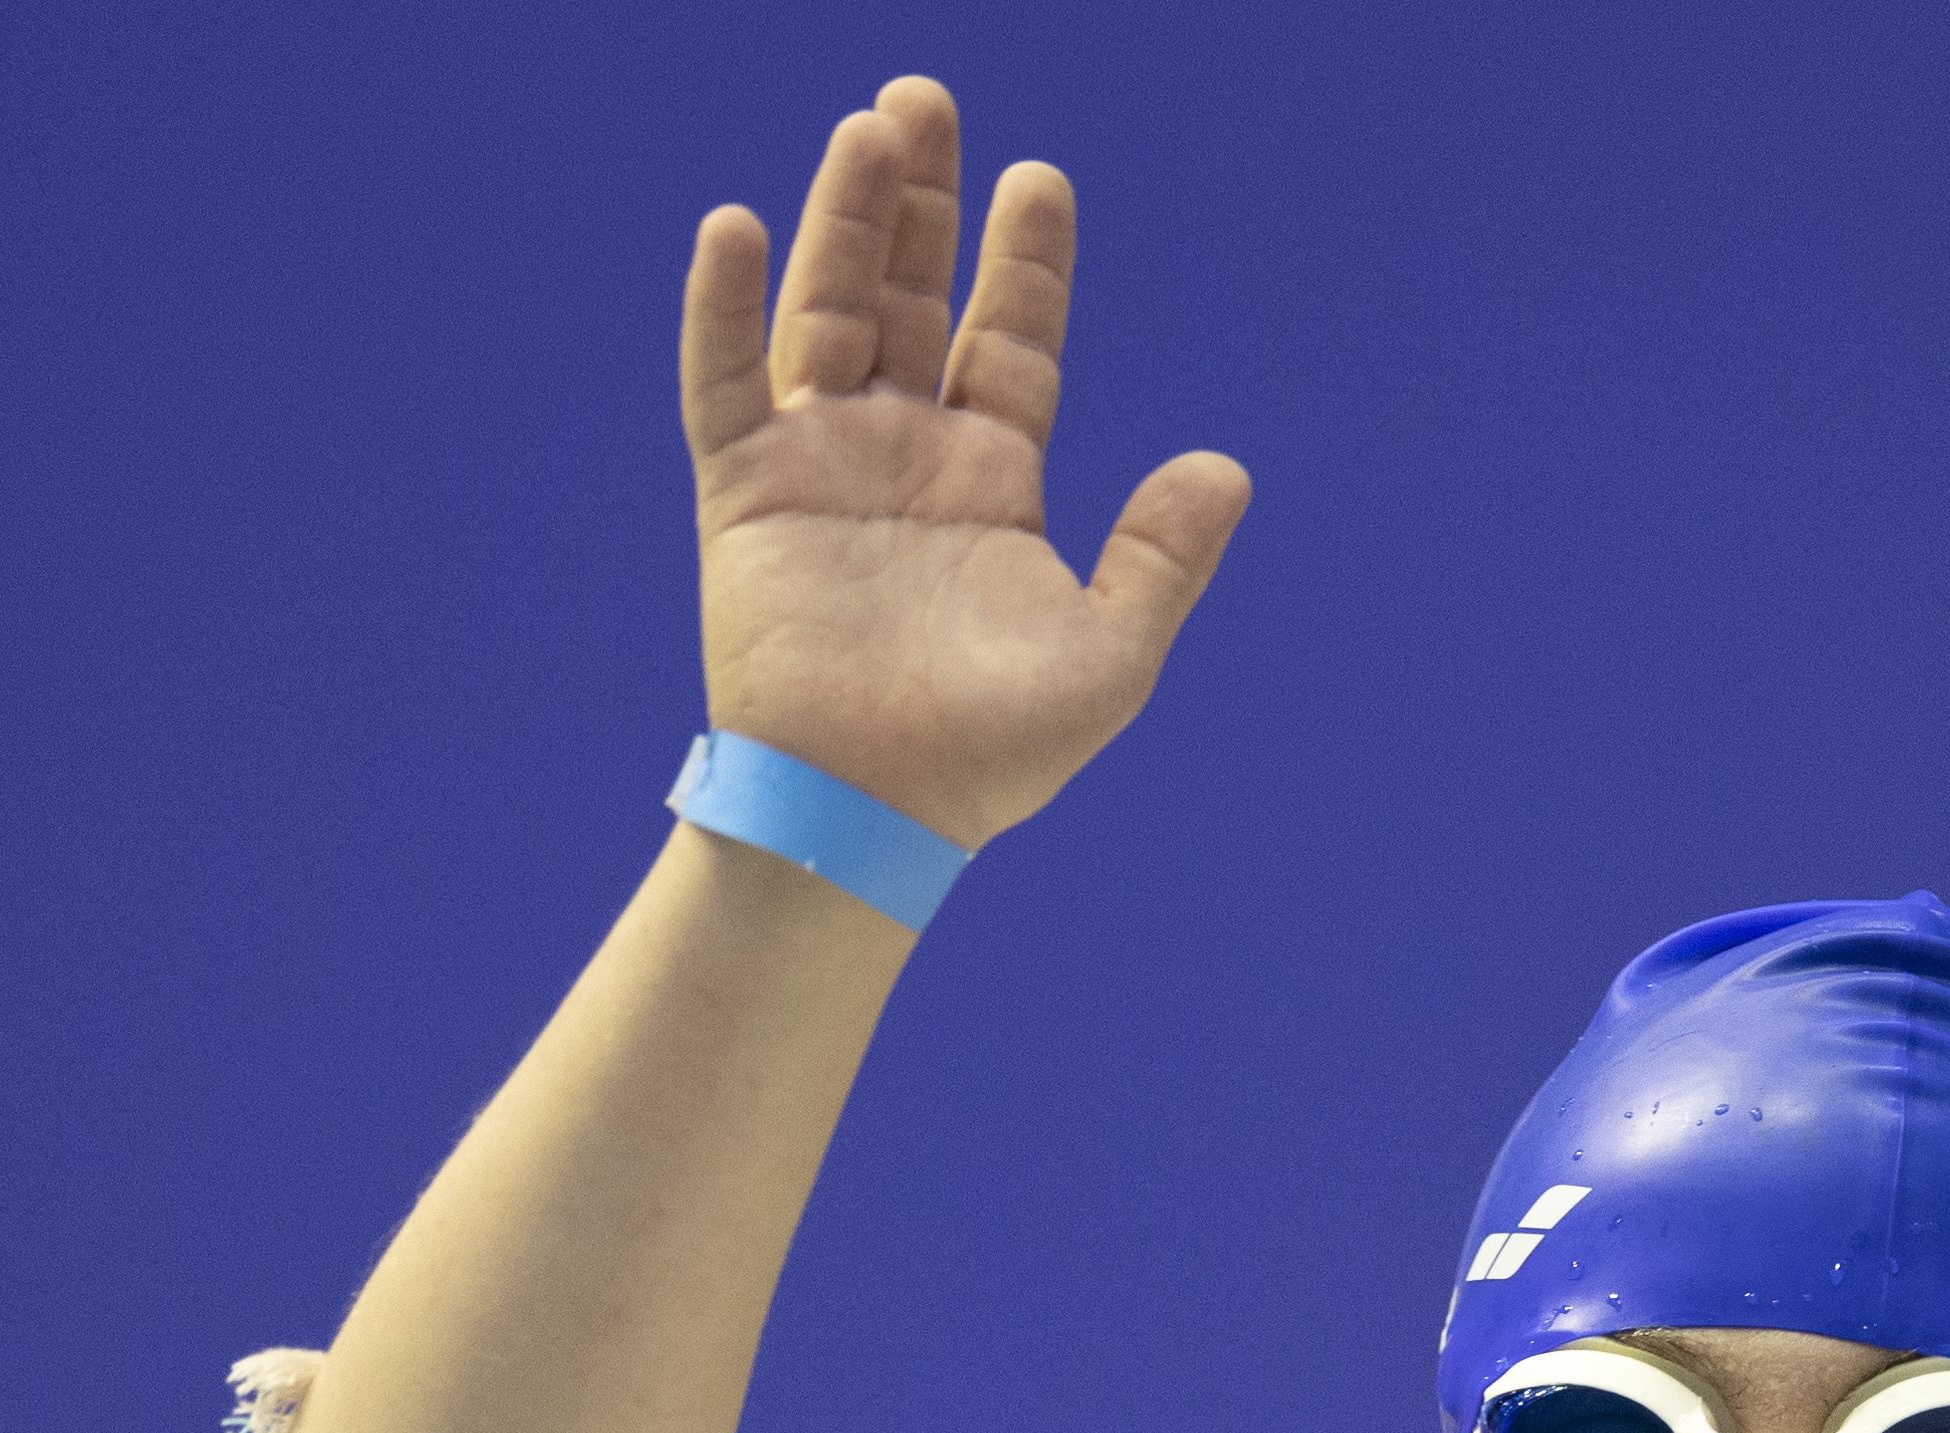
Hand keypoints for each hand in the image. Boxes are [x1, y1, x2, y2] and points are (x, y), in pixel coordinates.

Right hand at [683, 78, 1250, 851]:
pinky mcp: (744, 494)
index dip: (1025, 262)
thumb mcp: (1110, 656)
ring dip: (844, 221)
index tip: (1039, 180)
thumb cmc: (989, 755)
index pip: (1010, 342)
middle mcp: (901, 455)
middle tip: (926, 103)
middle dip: (923, 204)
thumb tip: (1226, 467)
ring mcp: (819, 466)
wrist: (870, 813)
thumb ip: (1163, 557)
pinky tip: (734, 227)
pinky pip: (724, 383)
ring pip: (828, 312)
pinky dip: (722, 308)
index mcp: (989, 482)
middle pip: (912, 297)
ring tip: (869, 132)